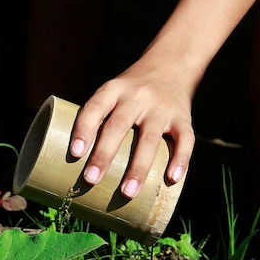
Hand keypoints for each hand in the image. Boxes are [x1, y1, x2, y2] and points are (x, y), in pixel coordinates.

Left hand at [69, 60, 194, 198]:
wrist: (170, 65)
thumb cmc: (130, 91)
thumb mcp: (112, 92)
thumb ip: (98, 120)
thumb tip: (77, 163)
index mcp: (114, 89)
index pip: (95, 107)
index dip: (84, 129)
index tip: (75, 153)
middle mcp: (137, 97)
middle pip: (118, 126)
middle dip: (104, 155)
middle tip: (91, 180)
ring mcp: (161, 108)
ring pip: (149, 139)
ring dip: (138, 168)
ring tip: (127, 193)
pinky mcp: (183, 118)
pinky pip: (185, 140)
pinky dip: (180, 160)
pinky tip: (171, 179)